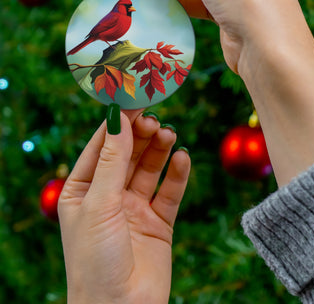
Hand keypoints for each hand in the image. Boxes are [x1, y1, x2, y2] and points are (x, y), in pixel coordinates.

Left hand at [58, 108, 189, 303]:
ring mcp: (135, 208)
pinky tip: (183, 158)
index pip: (101, 146)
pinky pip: (170, 191)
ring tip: (169, 134)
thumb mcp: (99, 204)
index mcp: (83, 190)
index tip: (133, 100)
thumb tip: (118, 118)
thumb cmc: (95, 260)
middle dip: (141, 135)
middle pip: (128, 154)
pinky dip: (177, 174)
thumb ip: (112, 160)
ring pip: (150, 169)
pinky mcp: (159, 221)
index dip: (117, 123)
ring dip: (159, 150)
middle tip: (155, 120)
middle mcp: (109, 196)